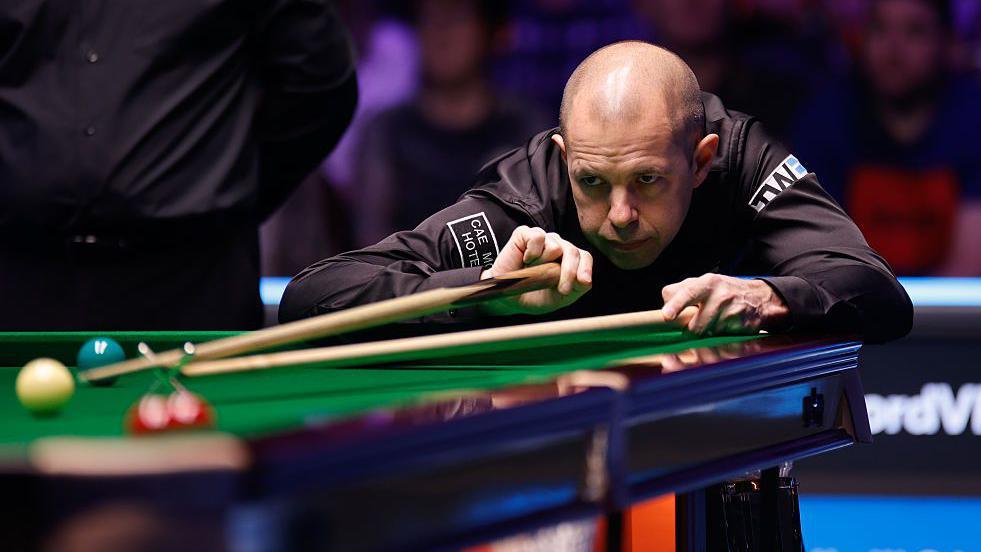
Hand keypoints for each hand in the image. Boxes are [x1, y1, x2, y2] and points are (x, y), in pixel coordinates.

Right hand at [481, 226, 592, 314]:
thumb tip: (586, 280)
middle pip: (573, 251)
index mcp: (567, 259)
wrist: (507, 297)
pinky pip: (538, 237)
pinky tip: (526, 260)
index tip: (583, 282)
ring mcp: (542, 239)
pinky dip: (533, 252)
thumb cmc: (533, 295)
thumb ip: (577, 288)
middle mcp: (557, 246)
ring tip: (533, 271)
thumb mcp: (560, 298)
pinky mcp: (525, 233)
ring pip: (555, 246)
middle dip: (569, 272)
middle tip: (561, 289)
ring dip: (544, 264)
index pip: (583, 257)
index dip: (584, 269)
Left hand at [661, 274, 788, 335]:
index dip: (676, 305)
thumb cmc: (722, 291)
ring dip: (706, 336)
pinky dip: (719, 341)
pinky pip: (722, 343)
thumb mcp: (701, 283)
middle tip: (696, 323)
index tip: (667, 316)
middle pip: (695, 327)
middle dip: (692, 330)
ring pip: (708, 337)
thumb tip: (663, 311)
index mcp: (707, 283)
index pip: (688, 293)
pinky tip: (725, 329)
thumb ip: (678, 292)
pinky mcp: (744, 328)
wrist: (759, 297)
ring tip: (715, 323)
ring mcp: (733, 314)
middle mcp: (721, 297)